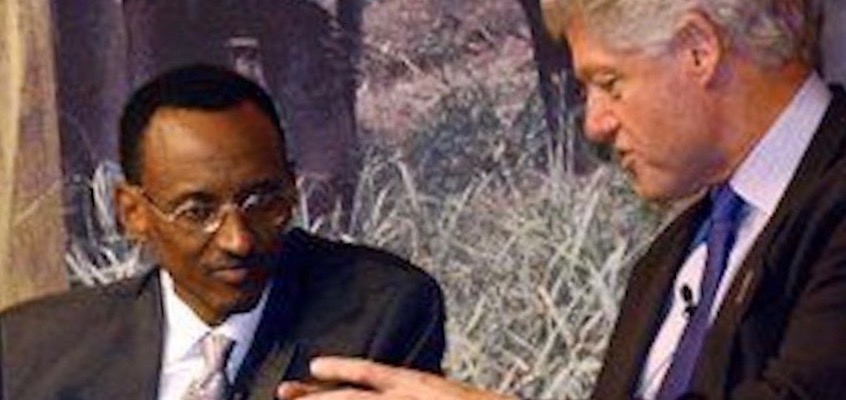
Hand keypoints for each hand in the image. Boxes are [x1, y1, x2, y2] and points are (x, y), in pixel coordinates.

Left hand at [277, 356, 514, 399]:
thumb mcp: (442, 392)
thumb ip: (416, 388)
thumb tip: (394, 384)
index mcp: (416, 383)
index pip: (371, 372)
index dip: (341, 368)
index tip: (315, 365)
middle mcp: (408, 396)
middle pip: (352, 397)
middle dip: (316, 398)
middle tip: (283, 393)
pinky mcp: (416, 399)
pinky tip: (332, 396)